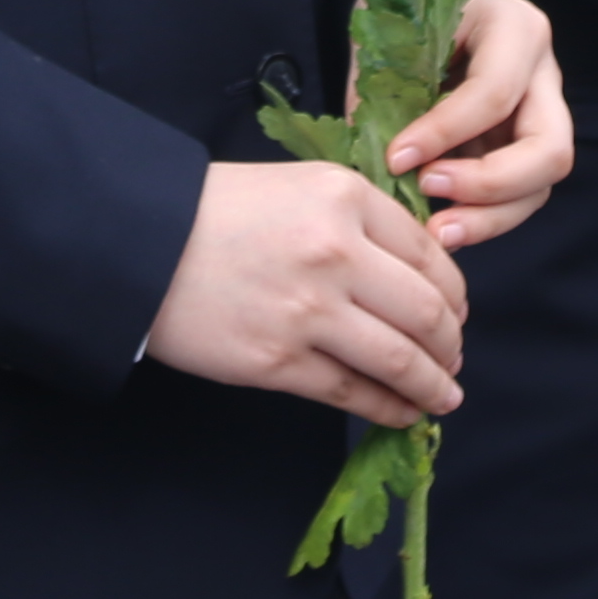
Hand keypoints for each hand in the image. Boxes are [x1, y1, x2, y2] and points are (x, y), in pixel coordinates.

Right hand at [147, 159, 467, 430]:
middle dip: (451, 343)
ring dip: (433, 385)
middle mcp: (338, 253)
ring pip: (399, 360)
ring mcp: (309, 311)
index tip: (457, 313)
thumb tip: (415, 273)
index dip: (455, 293)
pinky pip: (352, 392)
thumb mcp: (299, 185)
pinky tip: (402, 412)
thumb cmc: (216, 209)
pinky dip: (388, 408)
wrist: (139, 241)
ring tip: (443, 396)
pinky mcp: (278, 361)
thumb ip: (358, 219)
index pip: (430, 255)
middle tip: (454, 358)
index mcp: (346, 198)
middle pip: (427, 311)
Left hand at [385, 0, 574, 253]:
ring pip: (540, 184)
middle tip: (428, 187)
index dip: (445, 132)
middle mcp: (542, 72)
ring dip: (489, 216)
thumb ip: (384, 90)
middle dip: (490, 183)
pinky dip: (483, 219)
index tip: (395, 158)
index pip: (494, 92)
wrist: (419, 7)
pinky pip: (519, 197)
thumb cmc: (404, 16)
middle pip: (549, 147)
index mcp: (512, 26)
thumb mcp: (389, 35)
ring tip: (435, 233)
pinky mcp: (523, 149)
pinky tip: (441, 227)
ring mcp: (540, 114)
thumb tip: (375, 165)